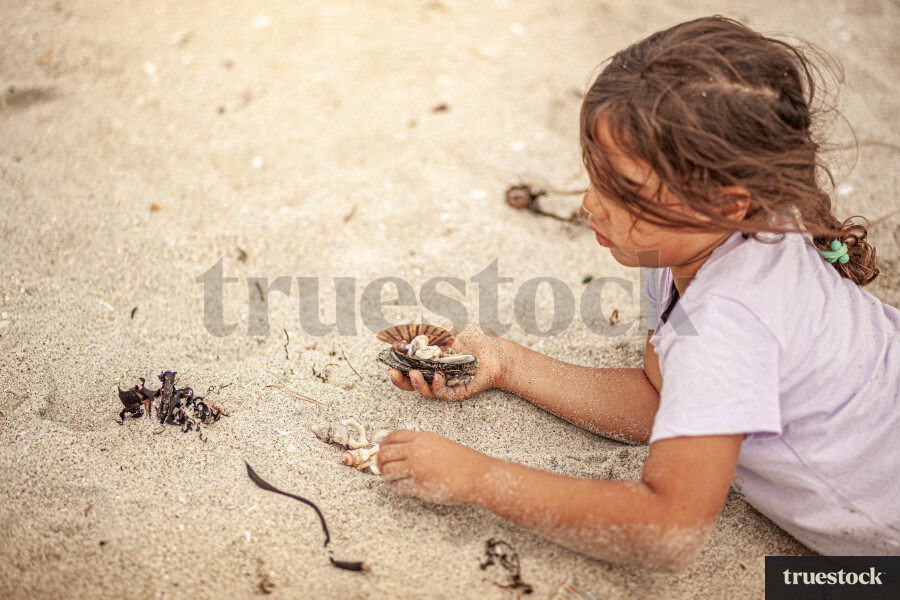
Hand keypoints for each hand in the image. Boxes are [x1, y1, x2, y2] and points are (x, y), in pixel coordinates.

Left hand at [377, 430, 484, 504]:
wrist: (476, 475)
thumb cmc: (463, 461)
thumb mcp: (440, 444)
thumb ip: (420, 446)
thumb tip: (400, 452)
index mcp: (422, 438)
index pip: (392, 436)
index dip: (384, 444)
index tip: (382, 451)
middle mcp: (416, 450)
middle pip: (385, 453)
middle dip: (380, 461)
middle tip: (381, 467)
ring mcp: (415, 468)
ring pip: (388, 470)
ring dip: (387, 475)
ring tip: (392, 478)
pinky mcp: (418, 485)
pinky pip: (399, 485)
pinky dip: (398, 486)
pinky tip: (404, 486)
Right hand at [389, 324, 506, 400]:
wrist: (498, 352)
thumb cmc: (477, 340)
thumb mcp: (452, 331)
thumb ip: (432, 332)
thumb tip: (412, 329)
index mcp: (431, 360)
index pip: (409, 364)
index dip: (398, 361)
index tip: (391, 352)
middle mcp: (435, 373)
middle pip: (411, 382)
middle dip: (399, 380)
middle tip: (392, 372)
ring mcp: (446, 384)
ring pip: (424, 391)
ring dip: (415, 384)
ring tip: (413, 374)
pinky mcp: (456, 392)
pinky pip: (442, 393)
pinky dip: (437, 386)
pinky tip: (439, 375)